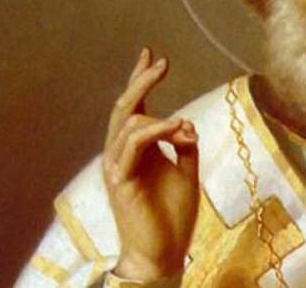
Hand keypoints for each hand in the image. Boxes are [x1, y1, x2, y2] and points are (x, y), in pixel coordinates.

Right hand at [102, 48, 199, 280]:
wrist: (163, 251)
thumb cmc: (172, 214)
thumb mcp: (187, 171)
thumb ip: (185, 144)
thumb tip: (186, 123)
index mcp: (138, 149)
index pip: (136, 107)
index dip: (140, 79)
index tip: (151, 54)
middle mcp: (123, 153)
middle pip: (125, 107)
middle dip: (141, 81)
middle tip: (161, 62)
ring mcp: (118, 166)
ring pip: (128, 123)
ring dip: (159, 116)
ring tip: (182, 125)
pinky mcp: (120, 180)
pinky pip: (133, 145)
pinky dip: (155, 130)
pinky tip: (175, 127)